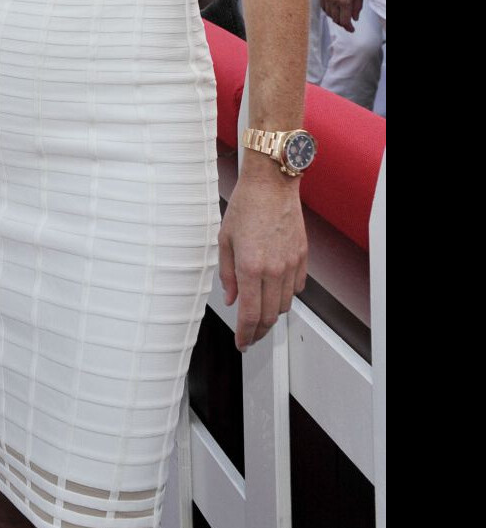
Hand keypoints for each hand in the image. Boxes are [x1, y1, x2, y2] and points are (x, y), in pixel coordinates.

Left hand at [218, 155, 307, 350]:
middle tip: (250, 337)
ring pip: (285, 304)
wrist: (271, 185)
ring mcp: (291, 264)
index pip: (249, 314)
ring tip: (261, 317)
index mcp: (249, 266)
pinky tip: (276, 293)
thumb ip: (226, 273)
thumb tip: (230, 298)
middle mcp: (273, 269)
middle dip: (258, 332)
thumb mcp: (224, 240)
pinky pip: (297, 287)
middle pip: (270, 316)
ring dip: (273, 315)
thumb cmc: (246, 206)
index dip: (245, 334)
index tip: (241, 342)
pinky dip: (286, 296)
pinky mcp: (303, 257)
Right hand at [319, 0, 362, 32]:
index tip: (351, 29)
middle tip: (347, 23)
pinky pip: (323, 7)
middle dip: (342, 23)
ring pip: (328, 14)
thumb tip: (355, 17)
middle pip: (335, 19)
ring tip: (340, 15)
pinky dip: (328, 10)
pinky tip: (333, 9)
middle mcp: (333, 0)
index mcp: (344, 1)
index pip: (344, 20)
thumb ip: (357, 6)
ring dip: (335, 17)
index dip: (348, 27)